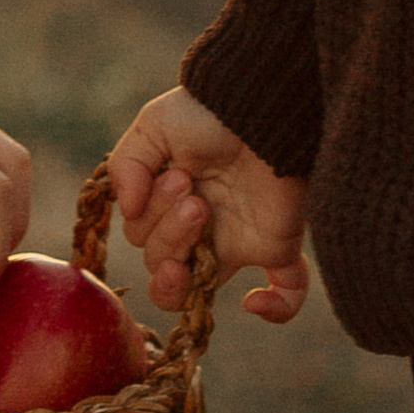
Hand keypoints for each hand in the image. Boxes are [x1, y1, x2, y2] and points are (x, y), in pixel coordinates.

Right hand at [111, 85, 310, 325]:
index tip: (176, 176)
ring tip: (202, 213)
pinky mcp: (275, 246)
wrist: (262, 105)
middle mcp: (199, 229)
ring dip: (193, 272)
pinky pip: (287, 292)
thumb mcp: (153, 126)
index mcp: (168, 203)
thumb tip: (126, 210)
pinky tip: (254, 299)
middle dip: (171, 235)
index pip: (144, 240)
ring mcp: (236, 241)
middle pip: (164, 268)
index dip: (152, 218)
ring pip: (202, 292)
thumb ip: (126, 165)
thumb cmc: (206, 112)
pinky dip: (278, 307)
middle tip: (195, 197)